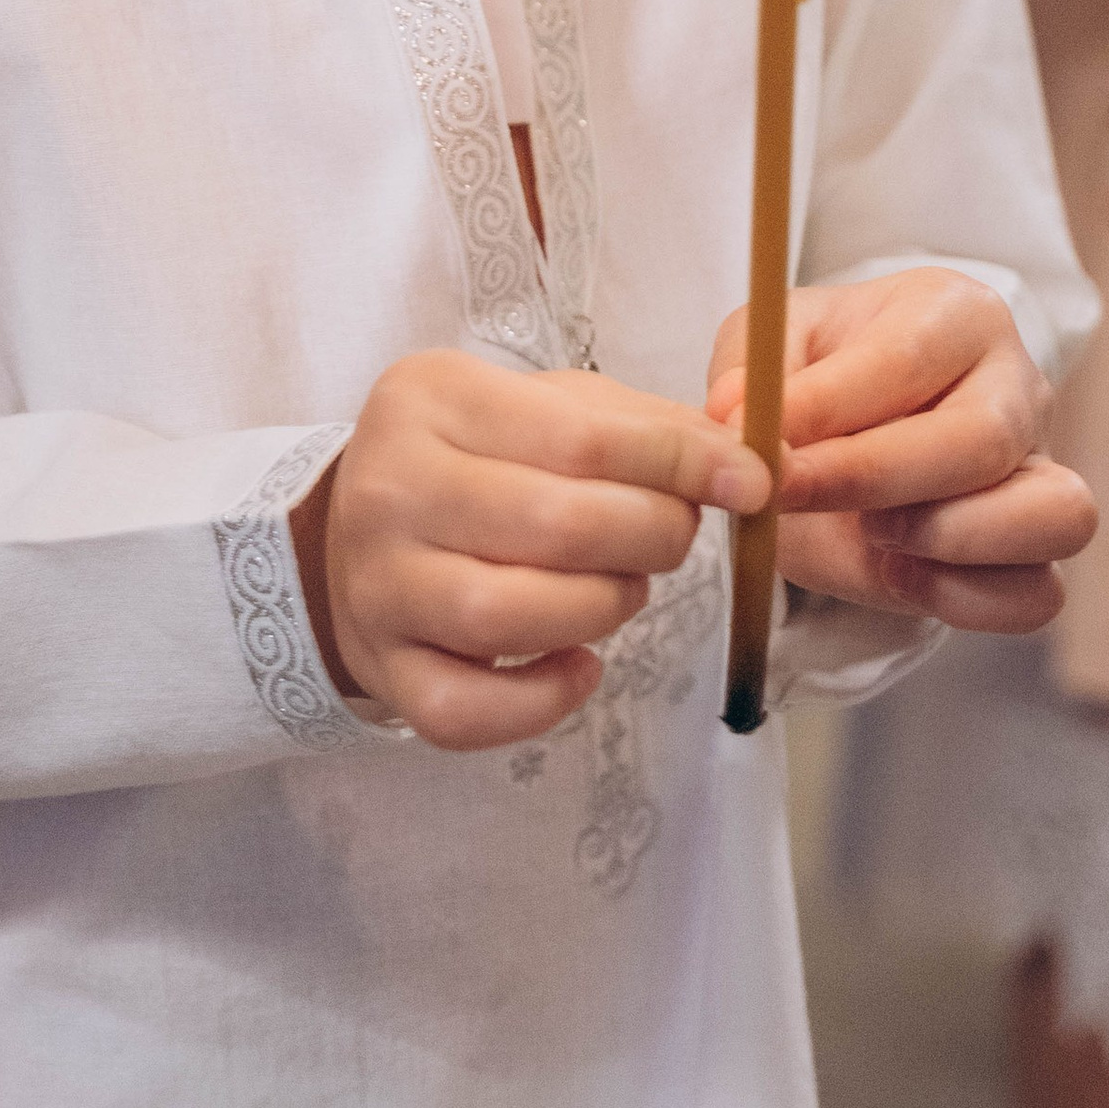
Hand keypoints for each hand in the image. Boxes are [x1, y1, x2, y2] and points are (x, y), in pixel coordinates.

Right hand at [292, 350, 769, 751]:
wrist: (356, 530)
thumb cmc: (477, 460)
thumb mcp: (544, 406)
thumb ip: (642, 426)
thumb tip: (746, 464)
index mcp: (434, 397)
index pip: (584, 435)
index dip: (683, 463)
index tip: (752, 482)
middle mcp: (392, 486)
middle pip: (555, 525)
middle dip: (651, 536)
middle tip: (672, 536)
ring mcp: (379, 584)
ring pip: (508, 617)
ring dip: (602, 608)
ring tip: (622, 589)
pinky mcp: (383, 667)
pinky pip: (467, 710)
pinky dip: (542, 700)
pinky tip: (579, 664)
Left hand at [706, 267, 1094, 633]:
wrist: (845, 442)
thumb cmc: (818, 384)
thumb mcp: (770, 351)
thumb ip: (750, 372)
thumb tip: (735, 414)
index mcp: (955, 313)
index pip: (906, 359)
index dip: (828, 409)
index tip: (758, 445)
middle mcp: (1017, 384)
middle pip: (984, 439)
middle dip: (875, 480)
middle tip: (795, 495)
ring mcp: (1040, 468)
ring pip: (1055, 514)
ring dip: (950, 540)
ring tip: (874, 532)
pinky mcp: (1036, 546)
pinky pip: (1037, 593)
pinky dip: (965, 600)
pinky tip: (898, 574)